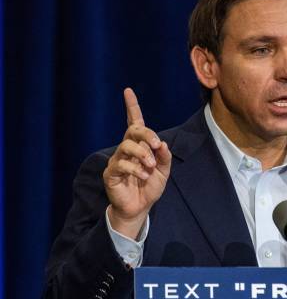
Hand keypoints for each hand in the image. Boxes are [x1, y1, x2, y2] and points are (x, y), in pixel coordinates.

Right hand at [103, 88, 171, 238]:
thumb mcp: (164, 172)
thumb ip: (165, 157)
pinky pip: (121, 164)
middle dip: (147, 134)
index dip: (131, 106)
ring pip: (126, 146)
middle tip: (157, 145)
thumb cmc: (149, 187)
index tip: (127, 91)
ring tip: (151, 166)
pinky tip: (144, 177)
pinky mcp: (111, 173)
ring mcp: (117, 160)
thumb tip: (163, 144)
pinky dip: (136, 169)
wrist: (139, 207)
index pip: (134, 122)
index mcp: (139, 146)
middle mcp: (126, 149)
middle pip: (133, 131)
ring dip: (142, 154)